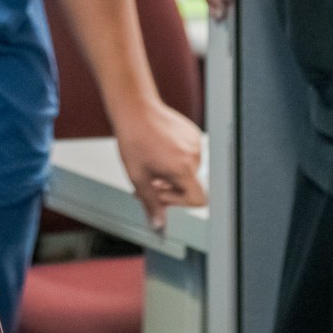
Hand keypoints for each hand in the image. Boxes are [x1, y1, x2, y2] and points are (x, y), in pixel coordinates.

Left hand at [110, 98, 205, 229]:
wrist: (135, 108)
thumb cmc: (134, 137)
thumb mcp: (137, 176)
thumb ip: (151, 203)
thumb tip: (158, 225)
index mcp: (183, 168)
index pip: (198, 200)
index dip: (178, 203)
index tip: (160, 195)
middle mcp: (194, 156)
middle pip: (190, 185)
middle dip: (169, 188)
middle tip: (149, 181)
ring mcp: (195, 143)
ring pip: (188, 171)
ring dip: (171, 174)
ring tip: (152, 163)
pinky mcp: (193, 133)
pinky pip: (188, 155)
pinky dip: (175, 159)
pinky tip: (159, 150)